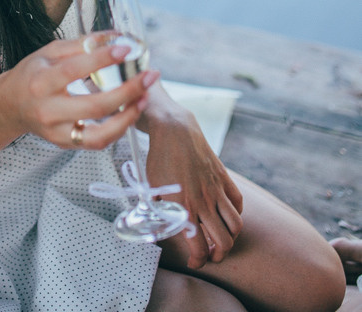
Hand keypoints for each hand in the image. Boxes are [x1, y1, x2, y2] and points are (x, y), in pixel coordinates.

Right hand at [2, 34, 158, 149]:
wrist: (10, 106)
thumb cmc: (31, 75)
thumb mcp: (49, 52)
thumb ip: (81, 44)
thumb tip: (114, 36)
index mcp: (42, 82)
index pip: (75, 70)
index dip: (102, 59)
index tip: (125, 49)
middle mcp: (48, 110)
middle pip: (95, 106)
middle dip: (128, 91)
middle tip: (149, 76)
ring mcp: (57, 132)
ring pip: (99, 134)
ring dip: (128, 117)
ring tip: (144, 98)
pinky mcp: (66, 144)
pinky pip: (97, 142)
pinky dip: (117, 129)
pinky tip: (130, 112)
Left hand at [144, 94, 242, 267]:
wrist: (174, 129)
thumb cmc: (160, 157)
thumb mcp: (152, 186)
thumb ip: (158, 209)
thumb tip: (158, 224)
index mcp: (184, 206)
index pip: (199, 247)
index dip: (198, 261)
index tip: (193, 262)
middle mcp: (204, 201)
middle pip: (224, 242)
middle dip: (218, 255)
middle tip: (210, 254)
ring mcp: (217, 189)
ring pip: (236, 226)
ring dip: (231, 238)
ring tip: (221, 239)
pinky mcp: (224, 177)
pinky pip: (238, 203)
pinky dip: (236, 214)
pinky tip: (226, 215)